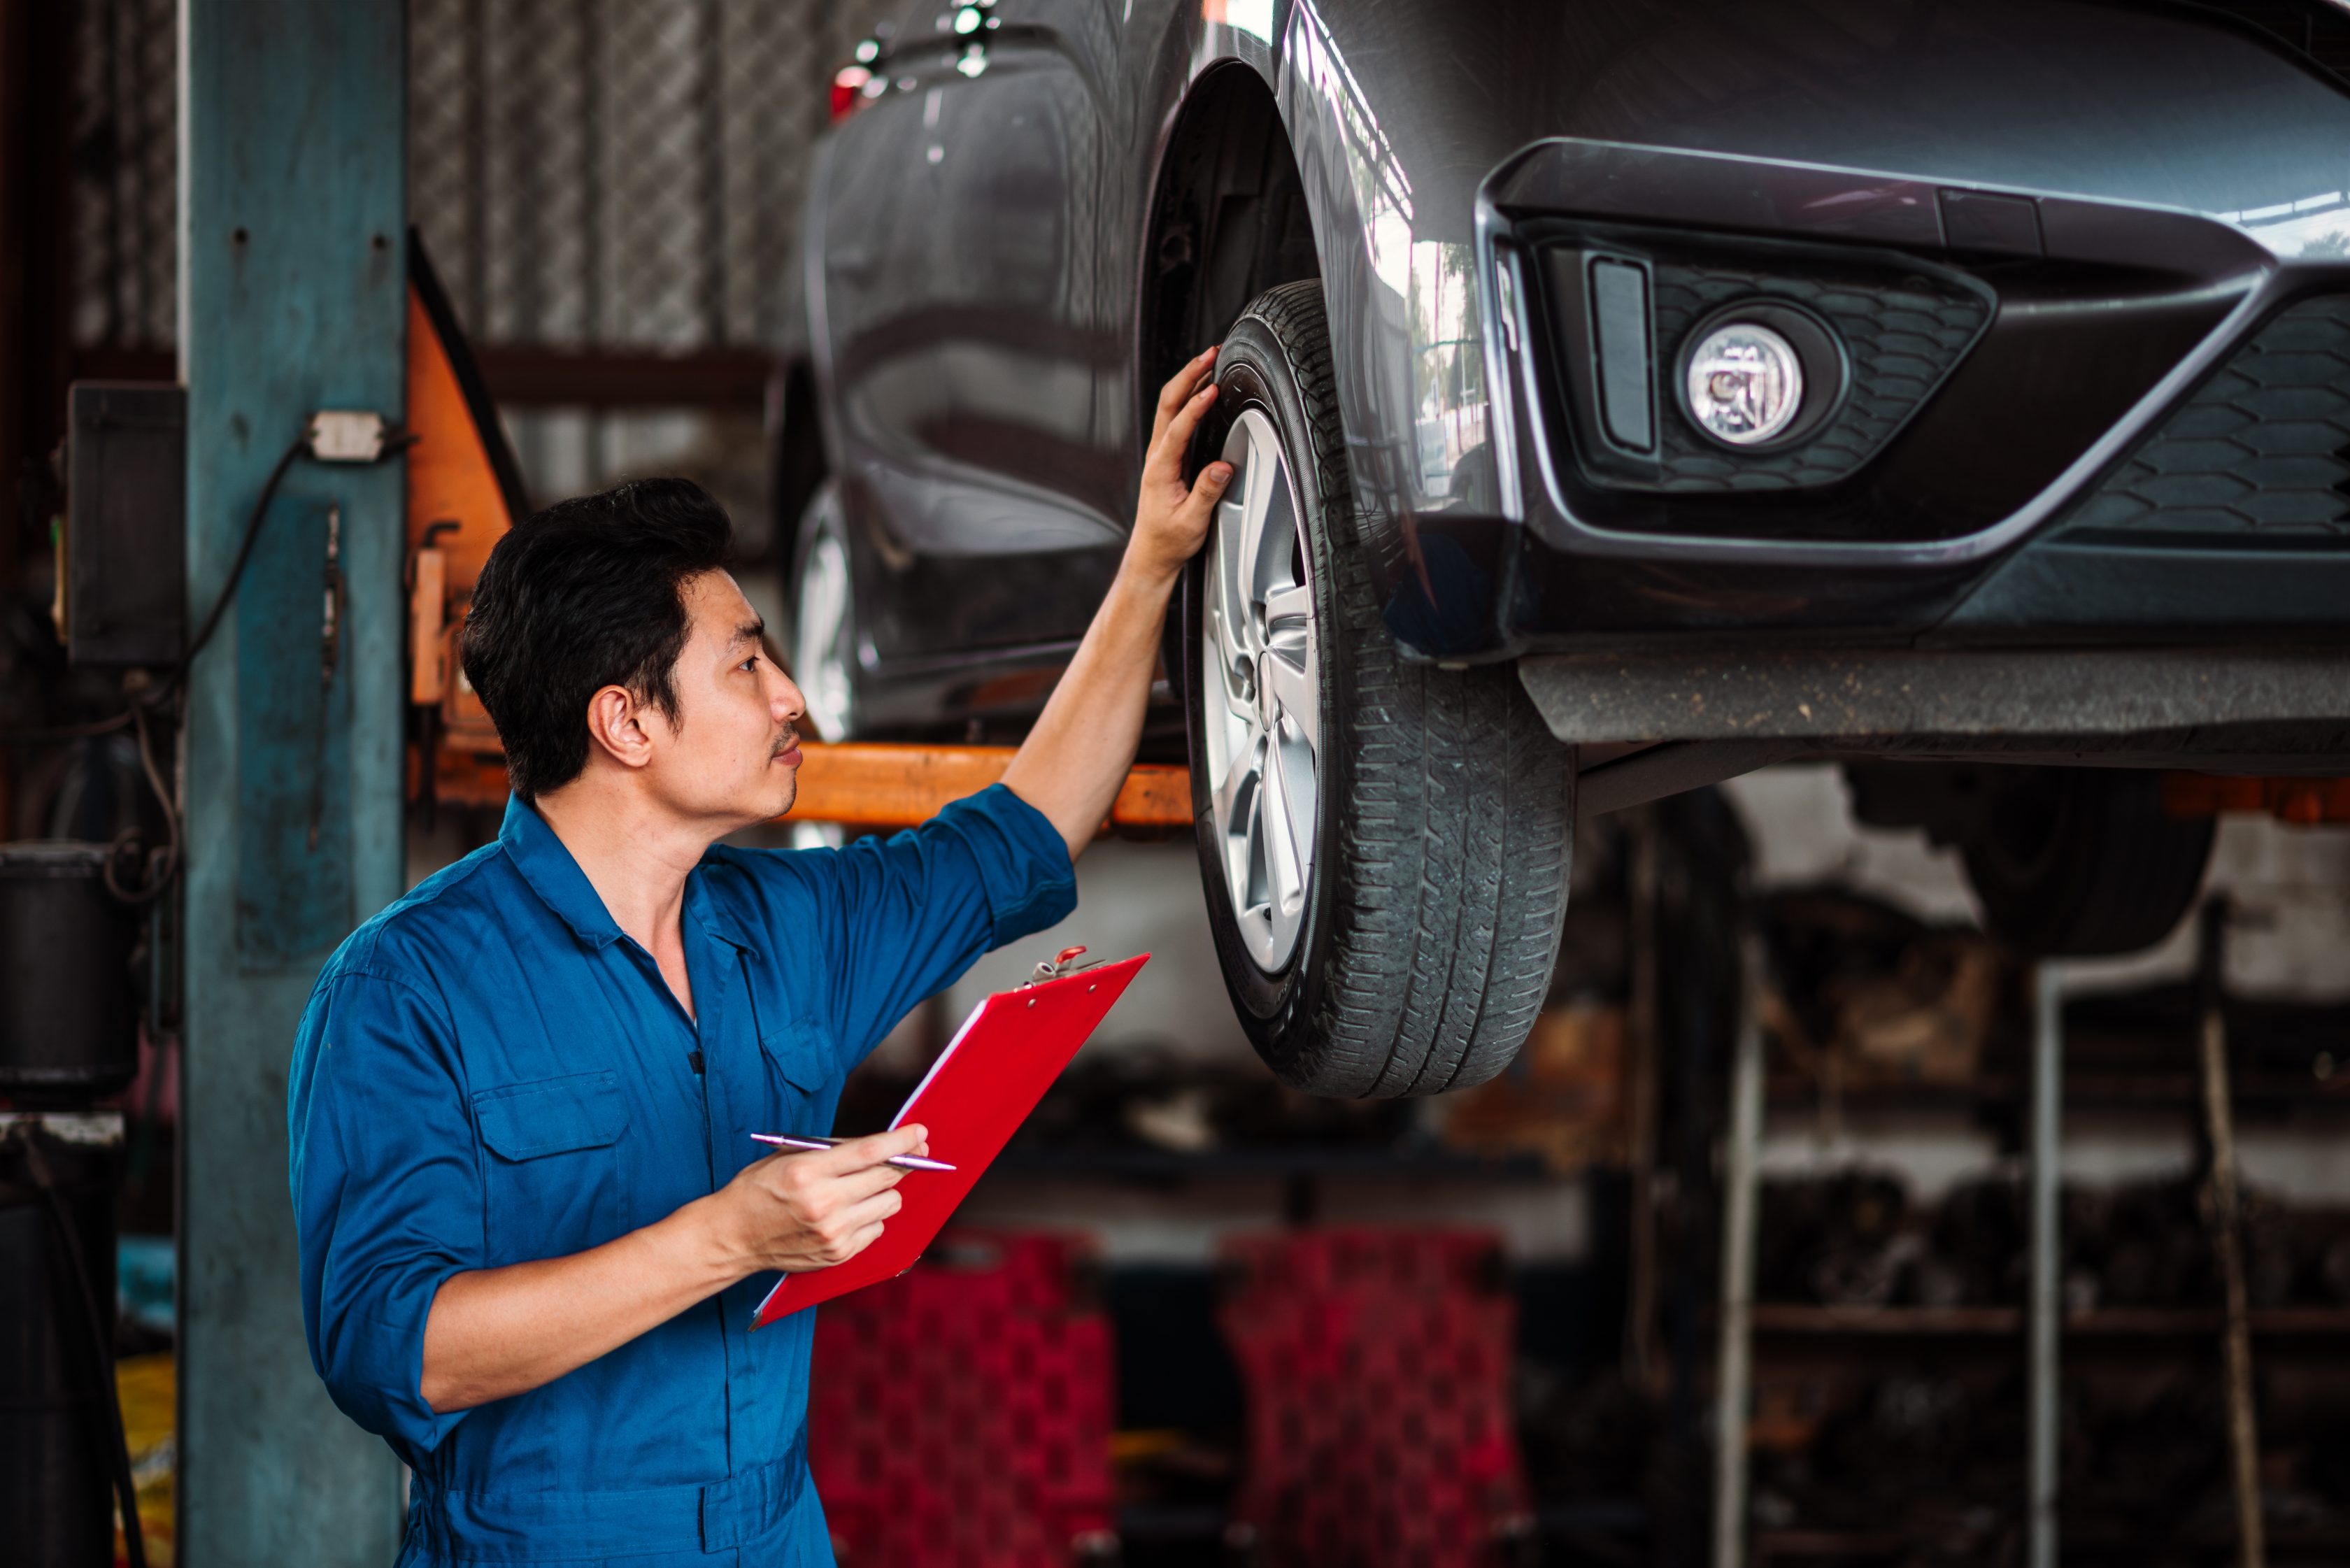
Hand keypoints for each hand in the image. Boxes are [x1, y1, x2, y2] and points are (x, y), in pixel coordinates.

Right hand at [702, 1124, 928, 1274]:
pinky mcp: (838, 1254)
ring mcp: (833, 1233)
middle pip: (887, 1178)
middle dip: (903, 1163)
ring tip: (862, 1189)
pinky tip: (849, 1213)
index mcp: (808, 1172)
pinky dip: (870, 1218)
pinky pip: (877, 1229)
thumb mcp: (789, 1155)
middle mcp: (823, 1204)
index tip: (920, 1133)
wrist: (733, 1236)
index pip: (870, 1153)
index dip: (901, 1141)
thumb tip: (881, 1145)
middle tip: (910, 1155)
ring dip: (884, 1192)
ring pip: (889, 1204)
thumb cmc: (759, 1189)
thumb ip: (834, 1150)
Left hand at [1127, 347, 1234, 587]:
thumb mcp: (1191, 522)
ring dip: (1188, 379)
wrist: (1152, 553)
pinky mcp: (1169, 455)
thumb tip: (1222, 467)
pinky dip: (1191, 395)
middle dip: (1188, 375)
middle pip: (1168, 403)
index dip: (1195, 407)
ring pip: (1171, 405)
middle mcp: (1157, 456)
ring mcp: (1161, 453)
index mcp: (1160, 469)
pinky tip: (1205, 387)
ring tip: (1209, 359)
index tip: (1213, 390)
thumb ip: (1206, 493)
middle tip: (1210, 354)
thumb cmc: (1169, 540)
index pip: (1177, 428)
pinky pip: (1177, 416)